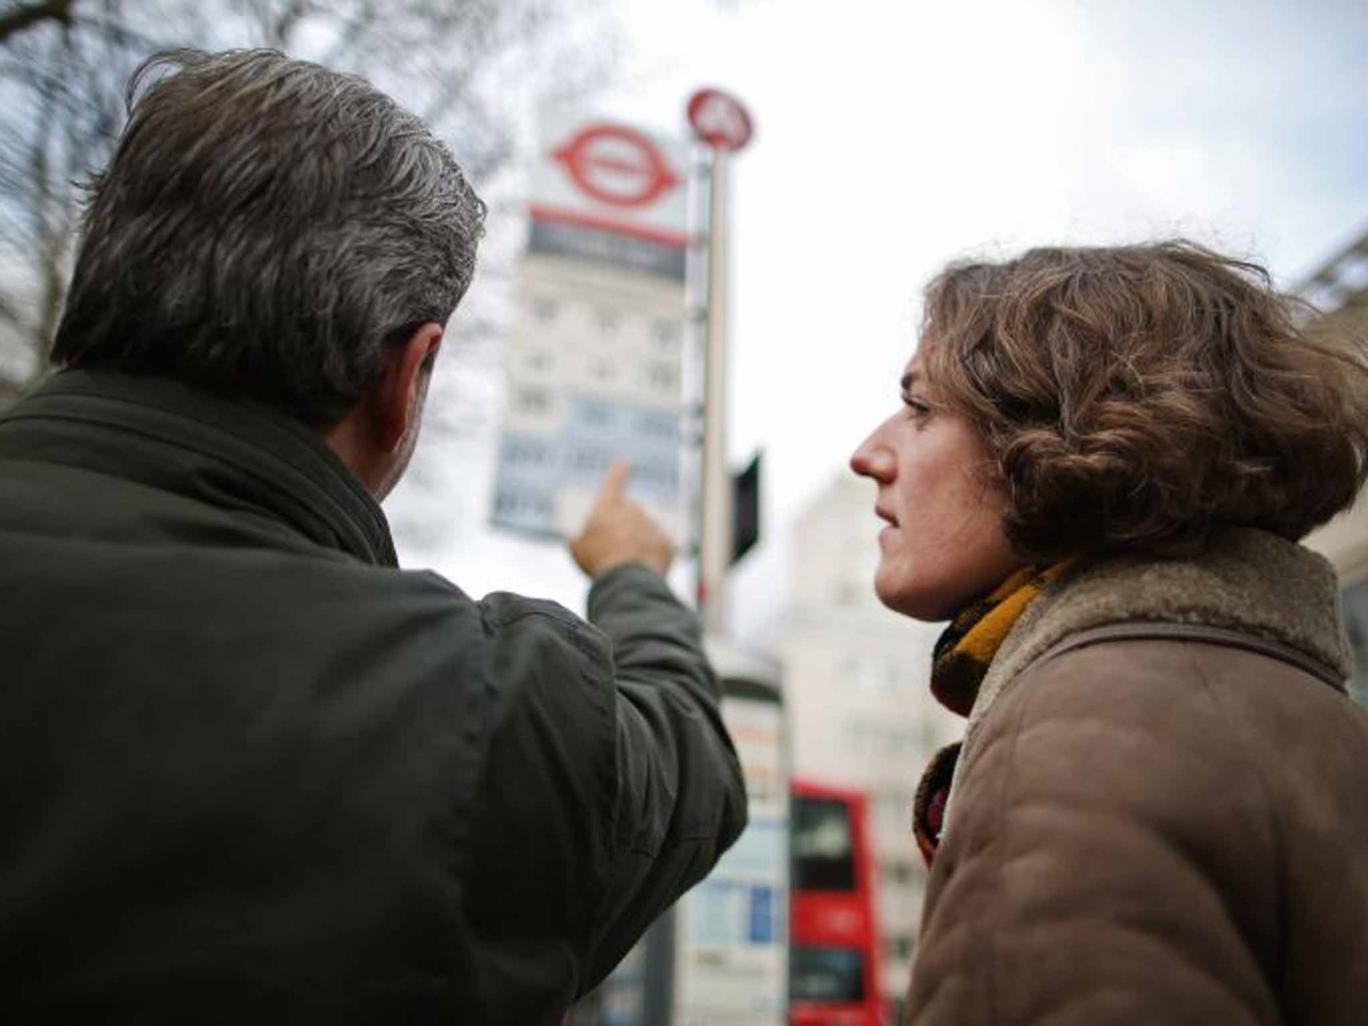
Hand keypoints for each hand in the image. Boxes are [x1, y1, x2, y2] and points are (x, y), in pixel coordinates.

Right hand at [570, 459, 673, 577]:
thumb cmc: (598, 560)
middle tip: (612, 553)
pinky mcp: (667, 543)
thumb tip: (583, 540)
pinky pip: (657, 550)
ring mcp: (652, 525)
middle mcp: (634, 509)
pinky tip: (639, 571)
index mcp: (609, 505)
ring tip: (624, 567)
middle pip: (629, 518)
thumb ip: (581, 539)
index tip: (623, 462)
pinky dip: (649, 560)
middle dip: (622, 531)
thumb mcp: (577, 549)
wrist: (628, 577)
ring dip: (636, 547)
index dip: (617, 473)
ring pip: (644, 535)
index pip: (614, 482)